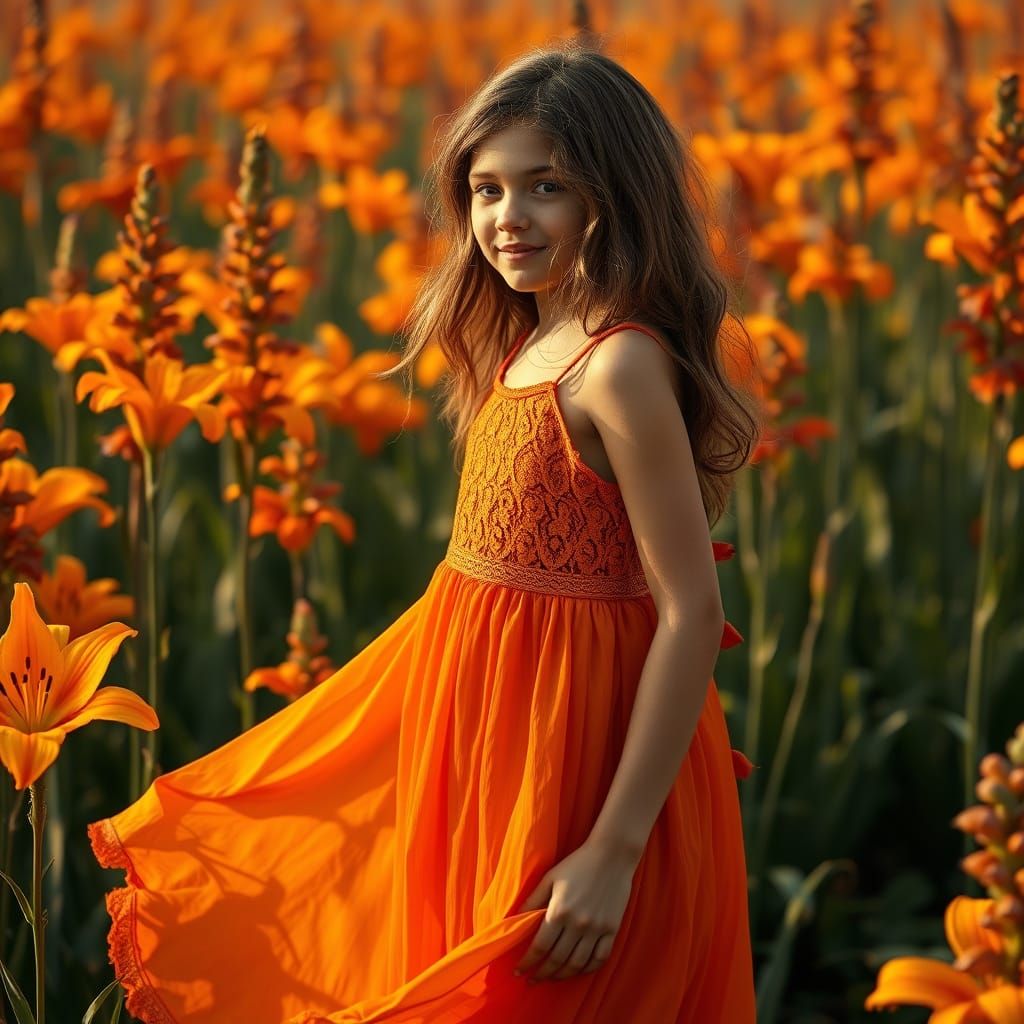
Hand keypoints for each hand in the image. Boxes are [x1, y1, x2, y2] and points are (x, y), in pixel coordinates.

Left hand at [512, 838, 638, 983]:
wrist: (611, 855)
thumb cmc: (577, 864)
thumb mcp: (550, 878)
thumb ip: (533, 900)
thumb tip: (514, 920)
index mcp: (559, 911)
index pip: (540, 946)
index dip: (528, 962)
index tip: (519, 971)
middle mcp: (578, 924)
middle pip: (557, 959)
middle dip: (542, 973)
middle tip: (532, 980)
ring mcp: (597, 929)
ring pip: (577, 963)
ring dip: (562, 975)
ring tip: (552, 978)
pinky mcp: (612, 929)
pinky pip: (600, 958)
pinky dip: (588, 969)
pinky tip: (578, 971)